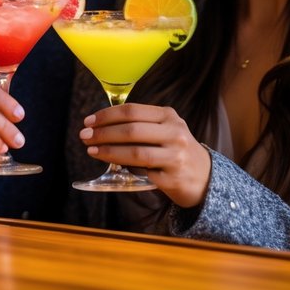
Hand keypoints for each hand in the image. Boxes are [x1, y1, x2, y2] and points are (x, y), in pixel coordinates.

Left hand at [80, 103, 211, 208]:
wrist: (205, 177)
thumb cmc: (175, 150)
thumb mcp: (164, 129)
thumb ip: (140, 124)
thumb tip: (100, 125)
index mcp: (168, 116)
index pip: (132, 111)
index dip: (106, 115)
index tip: (88, 121)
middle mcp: (175, 133)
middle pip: (132, 130)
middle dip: (103, 133)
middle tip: (84, 137)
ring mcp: (176, 156)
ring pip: (136, 152)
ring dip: (109, 152)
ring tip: (92, 151)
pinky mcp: (174, 178)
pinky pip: (143, 173)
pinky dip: (126, 170)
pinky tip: (114, 167)